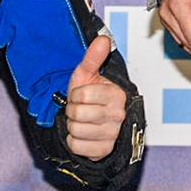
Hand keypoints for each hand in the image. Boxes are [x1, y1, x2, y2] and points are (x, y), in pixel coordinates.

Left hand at [63, 34, 128, 160]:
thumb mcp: (87, 75)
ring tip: (81, 121)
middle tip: (80, 109)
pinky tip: (83, 135)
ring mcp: (112, 134)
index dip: (76, 94)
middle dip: (72, 111)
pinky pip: (76, 146)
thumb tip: (102, 39)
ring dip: (72, 126)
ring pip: (75, 131)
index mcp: (117, 95)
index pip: (82, 95)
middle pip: (77, 114)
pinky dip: (73, 141)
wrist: (93, 121)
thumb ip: (93, 57)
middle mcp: (118, 115)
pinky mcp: (104, 151)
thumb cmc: (90, 97)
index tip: (81, 95)